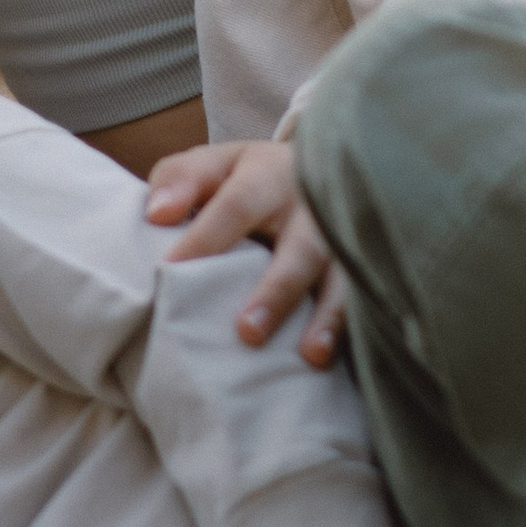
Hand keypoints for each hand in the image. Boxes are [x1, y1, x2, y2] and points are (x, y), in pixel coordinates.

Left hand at [145, 138, 350, 367]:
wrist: (318, 168)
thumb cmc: (246, 179)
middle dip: (276, 291)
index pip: (236, 205)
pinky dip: (359, 331)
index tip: (173, 269)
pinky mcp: (368, 271)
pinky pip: (369, 302)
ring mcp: (347, 240)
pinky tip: (343, 361)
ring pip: (345, 279)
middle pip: (300, 249)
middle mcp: (313, 208)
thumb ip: (178, 181)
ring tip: (311, 355)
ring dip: (328, 317)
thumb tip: (156, 215)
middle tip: (247, 332)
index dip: (206, 237)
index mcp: (267, 175)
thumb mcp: (212, 165)